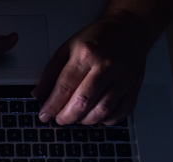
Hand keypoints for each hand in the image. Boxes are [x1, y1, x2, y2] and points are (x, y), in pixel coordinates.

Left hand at [32, 14, 150, 125]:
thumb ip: (51, 72)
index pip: (65, 87)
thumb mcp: (67, 48)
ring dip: (85, 121)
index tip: (44, 116)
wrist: (130, 29)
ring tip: (77, 118)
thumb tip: (37, 95)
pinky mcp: (135, 87)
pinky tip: (97, 117)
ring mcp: (123, 78)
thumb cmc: (97, 39)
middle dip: (67, 117)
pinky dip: (107, 120)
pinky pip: (121, 112)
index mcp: (86, 54)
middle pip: (83, 102)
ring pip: (102, 111)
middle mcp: (106, 66)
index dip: (52, 106)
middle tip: (60, 120)